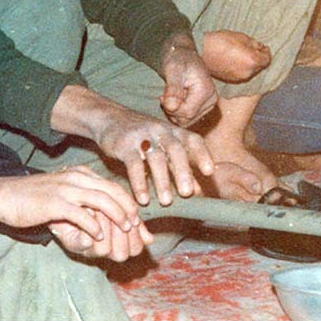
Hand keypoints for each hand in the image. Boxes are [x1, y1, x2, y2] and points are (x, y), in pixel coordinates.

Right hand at [0, 166, 149, 260]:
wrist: (4, 195)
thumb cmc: (34, 197)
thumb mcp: (63, 191)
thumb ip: (82, 198)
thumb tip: (101, 213)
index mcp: (81, 174)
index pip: (113, 186)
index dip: (128, 202)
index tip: (138, 219)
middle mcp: (77, 177)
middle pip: (113, 190)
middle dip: (128, 208)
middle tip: (137, 225)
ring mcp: (67, 189)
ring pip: (102, 200)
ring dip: (117, 216)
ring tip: (125, 229)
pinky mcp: (55, 203)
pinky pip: (81, 214)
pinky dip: (94, 225)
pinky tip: (99, 236)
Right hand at [91, 102, 215, 205]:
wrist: (110, 118)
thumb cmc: (144, 138)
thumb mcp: (163, 146)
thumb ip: (179, 166)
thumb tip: (197, 192)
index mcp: (174, 131)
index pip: (192, 140)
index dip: (202, 155)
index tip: (210, 172)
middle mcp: (161, 130)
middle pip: (176, 149)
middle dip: (183, 171)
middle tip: (187, 193)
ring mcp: (142, 136)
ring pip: (156, 158)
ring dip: (162, 181)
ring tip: (167, 202)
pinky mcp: (124, 144)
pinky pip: (134, 164)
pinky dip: (139, 182)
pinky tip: (143, 199)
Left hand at [159, 33, 217, 126]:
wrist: (184, 56)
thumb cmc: (178, 60)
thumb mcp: (172, 70)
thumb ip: (172, 89)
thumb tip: (171, 107)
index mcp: (206, 91)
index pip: (187, 113)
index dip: (171, 109)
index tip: (162, 97)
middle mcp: (212, 100)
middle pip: (187, 119)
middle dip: (172, 110)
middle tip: (164, 96)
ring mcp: (209, 105)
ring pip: (186, 121)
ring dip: (173, 112)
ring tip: (170, 96)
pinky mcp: (204, 108)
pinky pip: (187, 119)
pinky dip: (177, 112)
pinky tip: (174, 100)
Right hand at [202, 30, 270, 81]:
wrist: (202, 51)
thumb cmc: (220, 41)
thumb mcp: (241, 37)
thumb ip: (254, 43)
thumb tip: (259, 47)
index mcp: (252, 61)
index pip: (267, 59)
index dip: (266, 52)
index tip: (263, 47)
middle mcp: (248, 72)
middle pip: (259, 66)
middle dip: (258, 57)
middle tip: (252, 48)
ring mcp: (239, 78)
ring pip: (251, 71)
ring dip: (250, 63)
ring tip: (241, 54)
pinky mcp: (231, 80)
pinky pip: (242, 74)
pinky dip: (242, 68)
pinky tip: (234, 60)